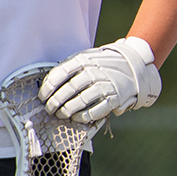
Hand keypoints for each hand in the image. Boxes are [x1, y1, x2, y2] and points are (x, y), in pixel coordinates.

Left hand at [40, 37, 161, 124]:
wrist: (134, 66)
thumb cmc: (104, 64)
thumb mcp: (87, 58)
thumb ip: (70, 67)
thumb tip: (48, 85)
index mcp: (84, 60)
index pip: (60, 74)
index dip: (47, 88)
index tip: (42, 96)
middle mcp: (94, 72)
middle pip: (68, 89)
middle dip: (55, 102)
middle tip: (50, 108)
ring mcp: (105, 85)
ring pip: (80, 101)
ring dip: (67, 110)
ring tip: (61, 114)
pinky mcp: (115, 98)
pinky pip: (95, 111)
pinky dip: (83, 116)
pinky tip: (76, 117)